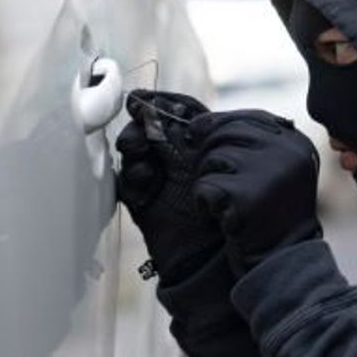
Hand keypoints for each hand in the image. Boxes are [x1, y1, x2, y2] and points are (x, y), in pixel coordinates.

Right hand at [114, 88, 221, 283]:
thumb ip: (189, 130)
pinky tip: (144, 183)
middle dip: (140, 127)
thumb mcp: (215, 156)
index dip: (158, 103)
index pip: (174, 110)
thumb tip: (166, 105)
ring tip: (140, 155)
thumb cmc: (230, 203)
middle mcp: (178, 156)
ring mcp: (158, 178)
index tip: (141, 99)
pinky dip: (131, 179)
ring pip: (134, 152)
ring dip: (133, 149)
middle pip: (147, 128)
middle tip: (141, 133)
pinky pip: (126, 183)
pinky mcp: (143, 202)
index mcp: (200, 140)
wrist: (222, 256)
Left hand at [189, 110, 321, 275]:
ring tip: (226, 202)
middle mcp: (287, 153)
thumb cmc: (270, 215)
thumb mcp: (275, 172)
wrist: (282, 261)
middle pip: (225, 133)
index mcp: (296, 143)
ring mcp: (268, 173)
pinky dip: (204, 203)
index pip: (248, 117)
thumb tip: (196, 122)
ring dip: (208, 181)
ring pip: (212, 158)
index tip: (196, 131)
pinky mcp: (246, 197)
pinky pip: (205, 186)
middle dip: (208, 153)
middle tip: (215, 180)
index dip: (216, 123)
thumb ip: (251, 144)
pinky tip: (222, 217)